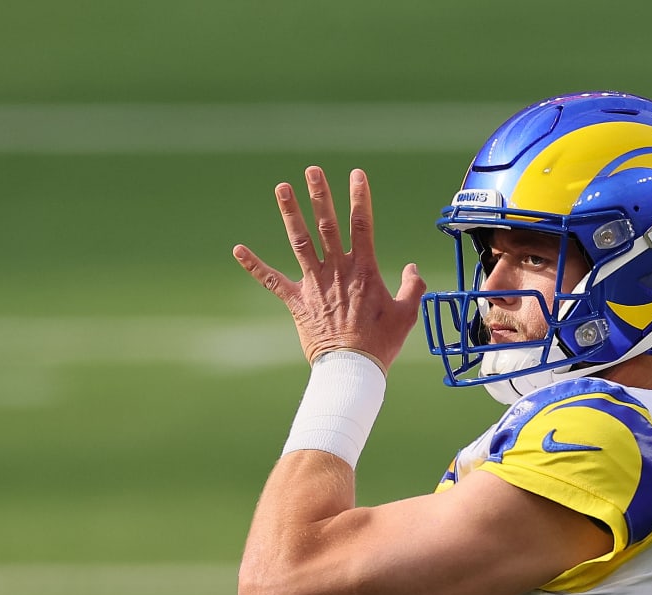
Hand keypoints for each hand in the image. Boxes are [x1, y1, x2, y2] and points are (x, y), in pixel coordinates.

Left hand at [232, 166, 426, 370]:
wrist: (352, 368)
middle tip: (312, 170)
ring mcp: (314, 284)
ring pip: (300, 242)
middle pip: (327, 225)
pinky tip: (238, 250)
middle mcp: (337, 271)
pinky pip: (271, 280)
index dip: (359, 198)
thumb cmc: (381, 343)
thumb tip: (414, 269)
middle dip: (320, 195)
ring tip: (281, 187)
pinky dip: (254, 265)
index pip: (362, 225)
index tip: (356, 174)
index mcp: (364, 270)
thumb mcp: (407, 314)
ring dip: (290, 213)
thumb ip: (414, 287)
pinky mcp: (297, 302)